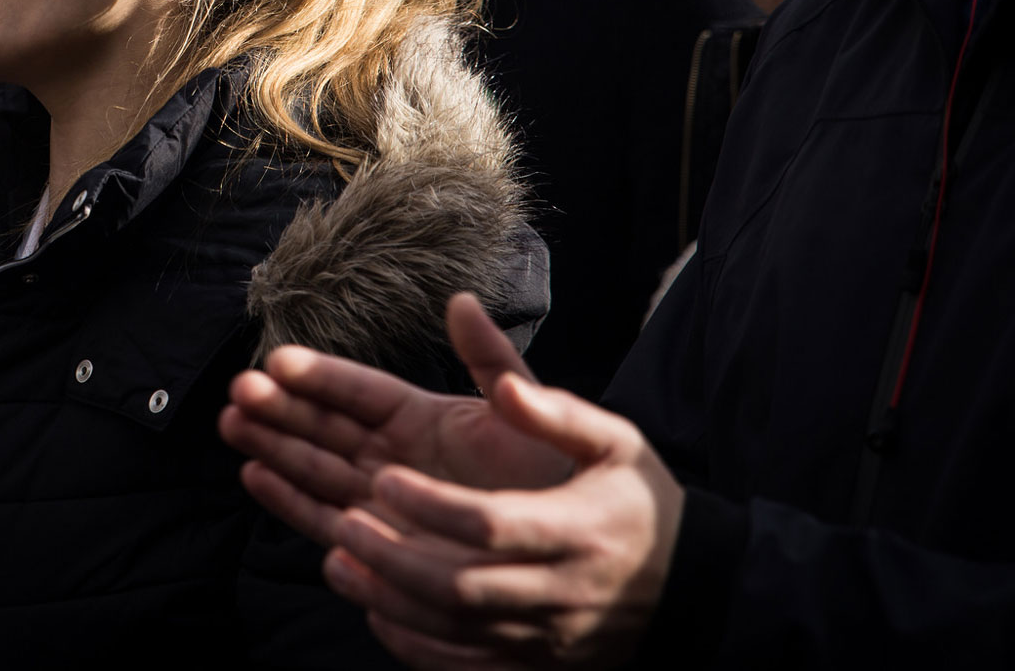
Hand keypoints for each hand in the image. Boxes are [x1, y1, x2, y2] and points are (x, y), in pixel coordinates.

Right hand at [220, 295, 571, 545]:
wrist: (574, 553)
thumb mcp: (530, 409)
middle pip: (325, 426)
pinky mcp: (379, 544)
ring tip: (231, 421)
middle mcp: (393, 455)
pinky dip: (288, 500)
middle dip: (280, 408)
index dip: (320, 375)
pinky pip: (324, 518)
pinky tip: (254, 473)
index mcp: (422, 417)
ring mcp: (382, 499)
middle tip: (240, 389)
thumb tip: (461, 300)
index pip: (359, 390)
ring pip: (314, 466)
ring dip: (272, 444)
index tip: (279, 361)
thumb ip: (490, 358)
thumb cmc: (557, 479)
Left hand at [326, 379, 683, 669]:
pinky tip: (374, 611)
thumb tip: (503, 384)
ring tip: (336, 561)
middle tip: (346, 522)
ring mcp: (545, 636)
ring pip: (454, 632)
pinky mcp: (535, 664)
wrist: (690, 587)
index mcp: (576, 529)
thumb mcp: (614, 442)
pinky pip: (464, 667)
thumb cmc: (639, 501)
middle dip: (395, 560)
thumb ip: (553, 411)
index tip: (385, 479)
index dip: (434, 507)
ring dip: (387, 600)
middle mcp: (558, 591)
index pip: (494, 524)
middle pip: (463, 589)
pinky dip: (413, 645)